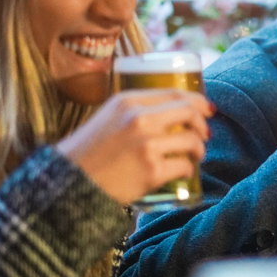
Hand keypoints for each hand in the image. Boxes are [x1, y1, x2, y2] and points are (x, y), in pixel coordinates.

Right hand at [56, 89, 212, 204]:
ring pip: (192, 140)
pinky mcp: (151, 171)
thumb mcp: (108, 118)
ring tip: (194, 156)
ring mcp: (147, 145)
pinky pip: (184, 166)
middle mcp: (139, 119)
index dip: (198, 101)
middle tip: (204, 136)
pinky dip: (187, 170)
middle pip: (189, 113)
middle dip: (202, 125)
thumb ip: (136, 112)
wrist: (68, 183)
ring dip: (198, 150)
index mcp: (128, 102)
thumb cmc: (89, 152)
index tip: (208, 110)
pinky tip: (181, 173)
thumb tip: (175, 112)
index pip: (175, 93)